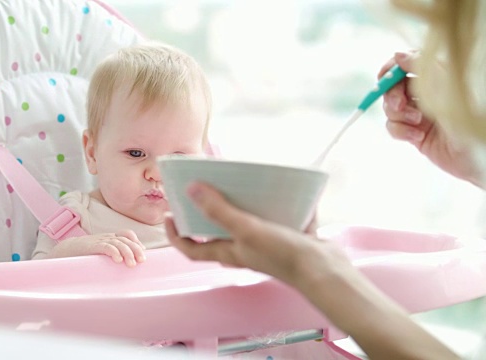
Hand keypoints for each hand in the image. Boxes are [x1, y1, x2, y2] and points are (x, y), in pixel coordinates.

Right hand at [49, 229, 145, 266]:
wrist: (65, 251)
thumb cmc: (84, 255)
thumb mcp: (101, 252)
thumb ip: (112, 255)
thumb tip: (125, 267)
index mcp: (109, 238)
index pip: (126, 234)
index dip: (136, 242)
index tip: (143, 253)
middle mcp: (106, 237)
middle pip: (126, 239)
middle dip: (136, 249)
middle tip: (142, 261)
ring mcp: (99, 241)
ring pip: (118, 243)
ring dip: (128, 252)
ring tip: (131, 264)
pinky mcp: (92, 246)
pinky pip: (106, 246)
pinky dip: (114, 252)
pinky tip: (118, 259)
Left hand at [165, 182, 346, 286]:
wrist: (325, 269)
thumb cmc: (283, 255)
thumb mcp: (246, 229)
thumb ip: (219, 211)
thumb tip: (191, 190)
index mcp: (228, 252)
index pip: (191, 248)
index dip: (175, 235)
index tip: (168, 216)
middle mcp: (242, 249)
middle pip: (214, 233)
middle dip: (204, 212)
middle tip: (199, 189)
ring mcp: (263, 243)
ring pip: (242, 222)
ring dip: (236, 204)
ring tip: (233, 181)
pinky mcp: (283, 236)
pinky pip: (270, 217)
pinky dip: (269, 202)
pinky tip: (273, 185)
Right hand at [380, 51, 481, 186]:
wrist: (476, 152)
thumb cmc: (466, 114)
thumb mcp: (442, 83)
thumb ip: (419, 66)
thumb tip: (397, 55)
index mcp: (434, 77)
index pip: (403, 66)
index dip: (390, 70)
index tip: (385, 77)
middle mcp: (425, 94)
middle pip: (392, 88)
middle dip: (392, 96)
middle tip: (400, 105)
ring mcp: (418, 114)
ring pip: (390, 109)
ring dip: (400, 116)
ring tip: (418, 123)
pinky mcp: (414, 133)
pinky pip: (394, 128)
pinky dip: (402, 132)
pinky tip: (418, 137)